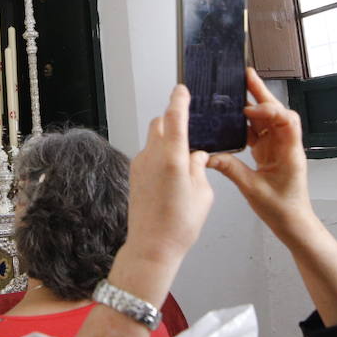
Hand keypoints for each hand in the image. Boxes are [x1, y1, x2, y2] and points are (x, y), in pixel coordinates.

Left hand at [124, 85, 214, 269]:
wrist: (151, 247)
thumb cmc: (178, 225)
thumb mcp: (202, 194)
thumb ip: (200, 167)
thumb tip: (198, 155)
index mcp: (172, 158)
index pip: (175, 118)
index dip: (179, 100)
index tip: (182, 90)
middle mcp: (152, 157)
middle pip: (160, 123)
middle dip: (173, 119)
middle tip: (189, 128)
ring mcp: (140, 164)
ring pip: (152, 138)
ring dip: (166, 138)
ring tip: (183, 157)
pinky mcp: (134, 174)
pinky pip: (148, 153)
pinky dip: (159, 153)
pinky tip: (171, 171)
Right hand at [207, 68, 316, 242]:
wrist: (293, 223)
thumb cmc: (282, 209)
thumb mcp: (253, 189)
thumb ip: (231, 169)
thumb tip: (211, 156)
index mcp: (290, 152)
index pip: (285, 120)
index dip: (269, 110)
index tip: (249, 110)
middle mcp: (286, 145)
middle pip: (276, 112)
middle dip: (261, 93)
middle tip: (246, 75)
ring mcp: (278, 148)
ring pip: (267, 120)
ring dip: (254, 105)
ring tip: (238, 88)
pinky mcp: (270, 153)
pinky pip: (259, 132)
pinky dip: (247, 123)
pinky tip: (235, 117)